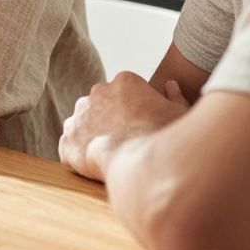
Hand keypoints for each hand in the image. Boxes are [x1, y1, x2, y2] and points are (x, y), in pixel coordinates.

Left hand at [59, 72, 190, 181]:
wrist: (145, 165)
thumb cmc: (168, 138)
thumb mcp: (181, 114)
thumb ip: (175, 96)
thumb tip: (169, 84)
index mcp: (125, 82)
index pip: (127, 92)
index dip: (137, 111)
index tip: (145, 127)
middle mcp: (97, 92)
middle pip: (103, 105)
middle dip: (112, 120)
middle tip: (130, 142)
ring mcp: (78, 116)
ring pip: (85, 124)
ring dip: (95, 137)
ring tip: (115, 156)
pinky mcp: (67, 140)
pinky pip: (72, 147)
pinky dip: (81, 157)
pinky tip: (98, 167)